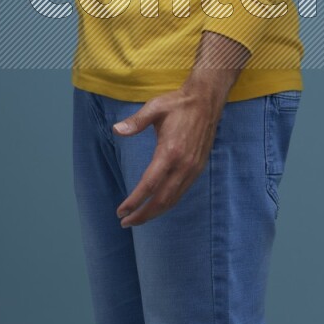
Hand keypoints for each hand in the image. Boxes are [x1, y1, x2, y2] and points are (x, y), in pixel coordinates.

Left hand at [112, 83, 227, 226]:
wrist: (207, 100)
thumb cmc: (178, 103)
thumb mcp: (154, 107)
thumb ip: (135, 122)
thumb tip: (116, 130)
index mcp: (170, 151)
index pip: (149, 185)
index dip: (134, 201)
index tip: (121, 211)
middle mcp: (183, 165)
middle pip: (161, 200)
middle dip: (143, 214)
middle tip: (125, 222)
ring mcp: (193, 168)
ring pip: (173, 199)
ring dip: (155, 212)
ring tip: (138, 218)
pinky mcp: (198, 168)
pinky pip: (181, 192)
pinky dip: (167, 203)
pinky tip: (157, 205)